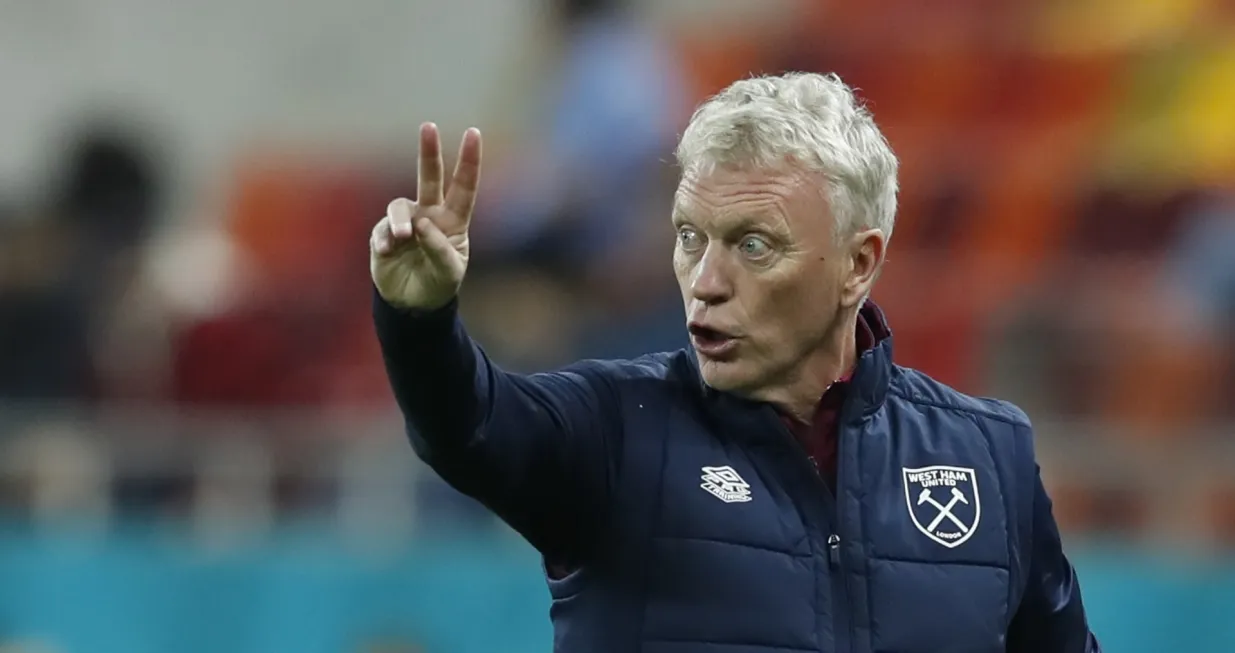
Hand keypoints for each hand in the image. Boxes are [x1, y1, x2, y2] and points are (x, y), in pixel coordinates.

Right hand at [371, 123, 481, 309]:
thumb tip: (420, 224)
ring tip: (403, 237)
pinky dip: (384, 240)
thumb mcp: (449, 271)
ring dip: (401, 220)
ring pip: (400, 207)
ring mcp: (406, 223)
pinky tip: (387, 253)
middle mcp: (429, 215)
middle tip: (428, 126)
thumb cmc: (439, 284)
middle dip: (429, 152)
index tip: (473, 133)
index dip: (469, 161)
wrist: (413, 304)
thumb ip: (439, 248)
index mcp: (453, 221)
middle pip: (430, 178)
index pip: (464, 187)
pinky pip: (382, 230)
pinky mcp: (384, 235)